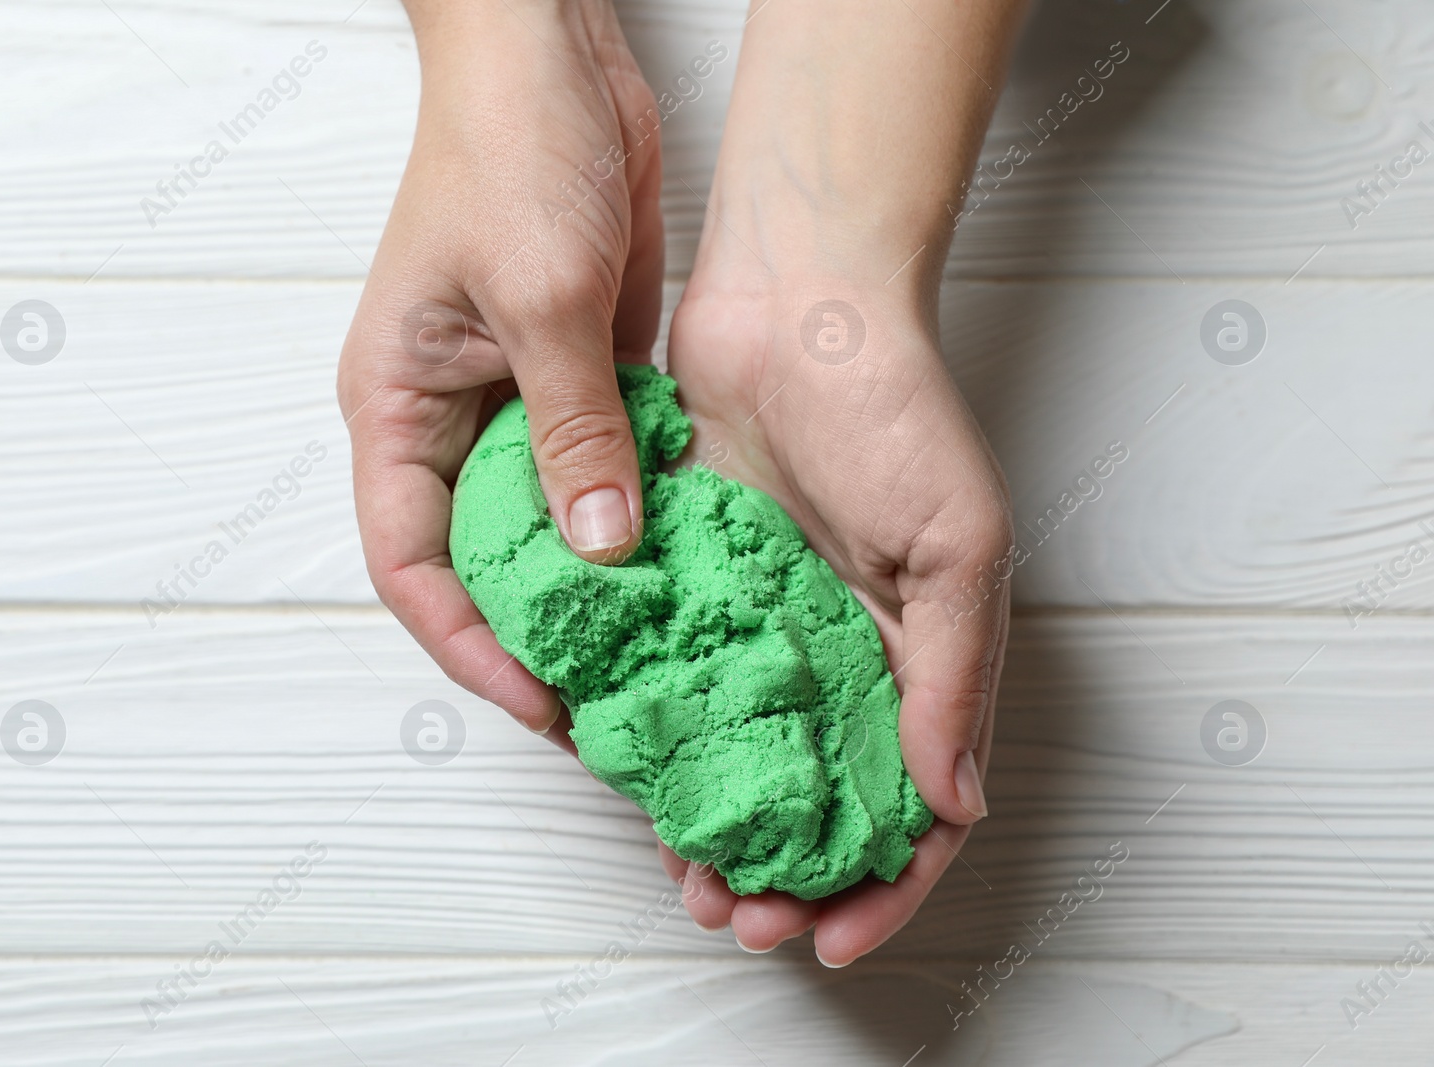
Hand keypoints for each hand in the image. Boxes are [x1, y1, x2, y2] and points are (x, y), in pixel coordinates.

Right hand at [338, 0, 662, 741]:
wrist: (551, 51)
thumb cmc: (504, 144)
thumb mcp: (542, 297)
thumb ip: (574, 429)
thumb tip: (604, 548)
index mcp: (395, 405)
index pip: (411, 565)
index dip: (469, 646)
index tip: (539, 699)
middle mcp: (447, 415)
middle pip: (482, 560)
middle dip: (539, 631)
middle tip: (611, 696)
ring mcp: (515, 397)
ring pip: (547, 522)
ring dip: (597, 580)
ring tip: (660, 646)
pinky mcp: (576, 373)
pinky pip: (600, 468)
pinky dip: (636, 513)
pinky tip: (689, 558)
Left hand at [659, 249, 1012, 965]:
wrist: (795, 305)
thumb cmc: (896, 408)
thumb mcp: (957, 542)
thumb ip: (953, 674)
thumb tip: (953, 802)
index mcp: (918, 655)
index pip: (918, 802)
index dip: (886, 881)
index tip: (834, 935)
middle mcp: (841, 654)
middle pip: (820, 799)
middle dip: (787, 873)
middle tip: (740, 916)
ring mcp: (764, 627)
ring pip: (744, 761)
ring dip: (718, 828)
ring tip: (686, 876)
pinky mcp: (694, 590)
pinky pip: (676, 686)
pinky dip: (662, 743)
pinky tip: (635, 784)